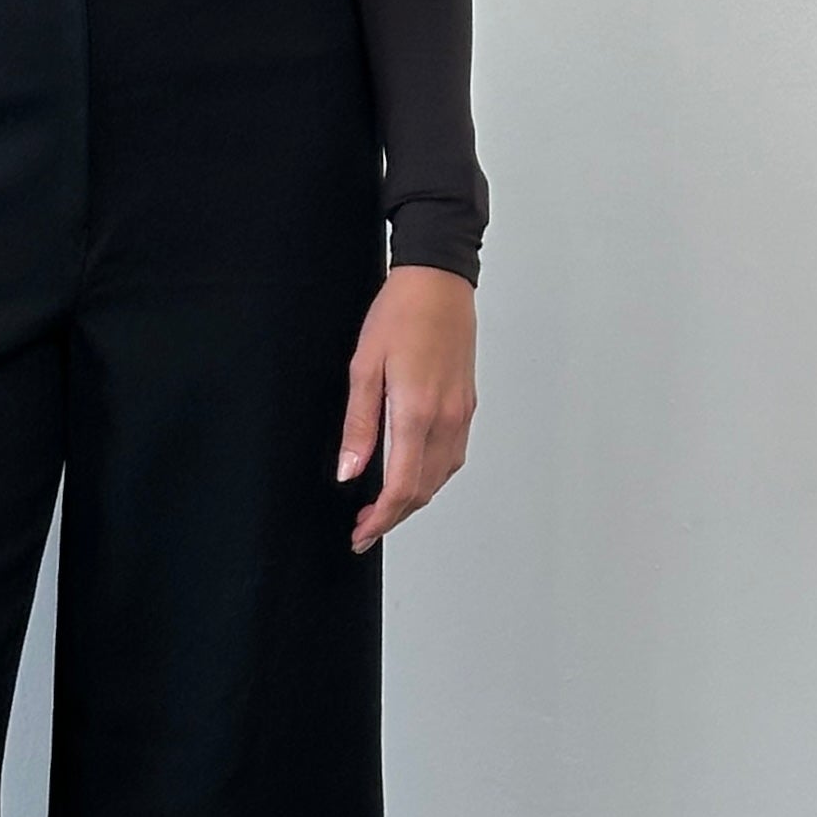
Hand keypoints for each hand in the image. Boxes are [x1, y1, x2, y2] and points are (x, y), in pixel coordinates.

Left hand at [336, 266, 476, 550]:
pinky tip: (411, 474)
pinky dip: (430, 477)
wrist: (439, 282)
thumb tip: (349, 472)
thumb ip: (359, 426)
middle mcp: (446, 420)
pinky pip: (452, 456)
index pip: (401, 488)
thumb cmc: (399, 315)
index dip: (380, 520)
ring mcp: (461, 414)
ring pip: (441, 477)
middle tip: (364, 528)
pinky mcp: (467, 405)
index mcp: (417, 413)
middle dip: (394, 517)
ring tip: (382, 507)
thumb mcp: (364, 368)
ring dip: (413, 499)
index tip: (360, 534)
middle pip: (424, 490)